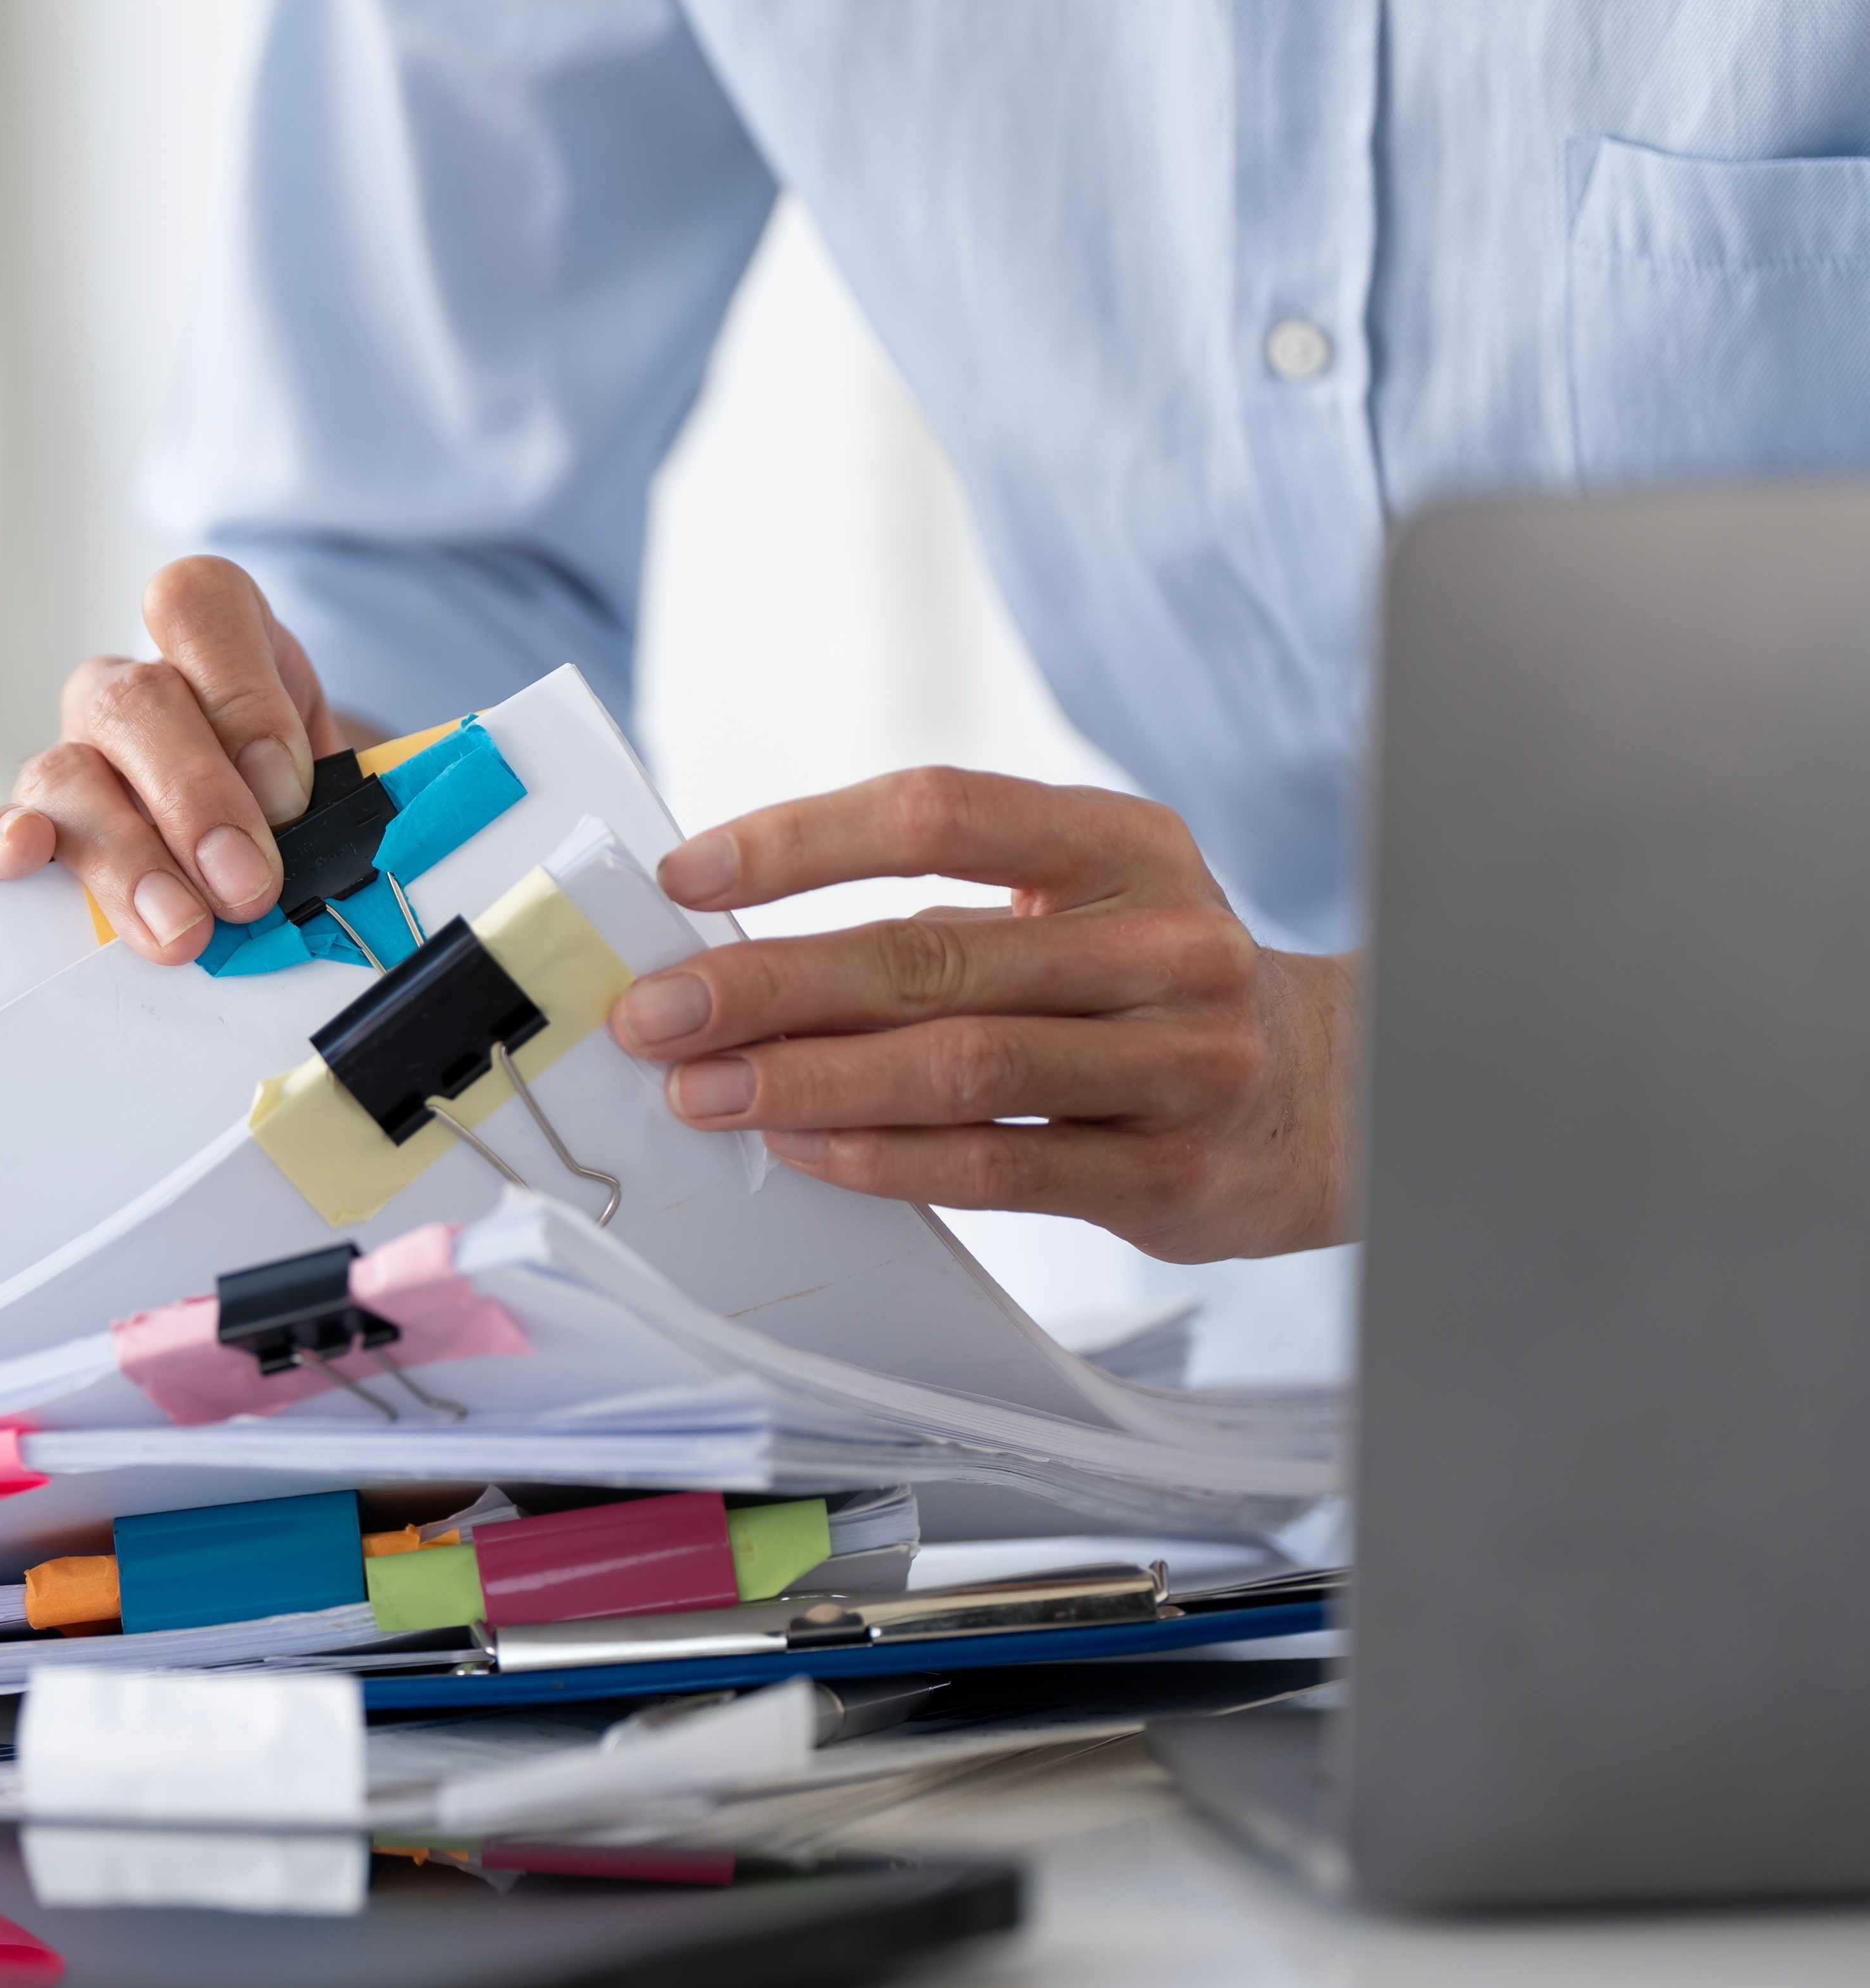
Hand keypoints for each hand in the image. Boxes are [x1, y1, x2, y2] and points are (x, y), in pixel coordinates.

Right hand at [0, 558, 360, 962]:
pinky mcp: (25, 832)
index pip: (196, 605)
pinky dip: (8, 841)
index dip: (241, 695)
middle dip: (195, 799)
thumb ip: (328, 793)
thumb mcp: (330, 780)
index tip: (288, 792)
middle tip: (248, 888)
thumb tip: (320, 838)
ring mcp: (68, 757)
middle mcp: (126, 690)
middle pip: (134, 700)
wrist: (253, 863)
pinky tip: (27, 855)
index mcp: (207, 643)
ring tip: (182, 933)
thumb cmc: (293, 811)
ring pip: (68, 773)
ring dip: (128, 856)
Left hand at [605, 768, 1357, 1262]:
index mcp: (1123, 847)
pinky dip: (882, 1157)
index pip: (939, 813)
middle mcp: (1162, 945)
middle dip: (768, 984)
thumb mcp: (1076, 909)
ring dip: (808, 1079)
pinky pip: (999, 1167)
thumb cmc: (1146, 993)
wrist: (1334, 1097)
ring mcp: (1178, 1063)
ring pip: (960, 1067)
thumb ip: (936, 915)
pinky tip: (798, 1147)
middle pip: (928, 953)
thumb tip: (734, 946)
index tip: (686, 874)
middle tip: (653, 1011)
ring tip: (699, 1088)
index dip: (800, 840)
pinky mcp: (1169, 1174)